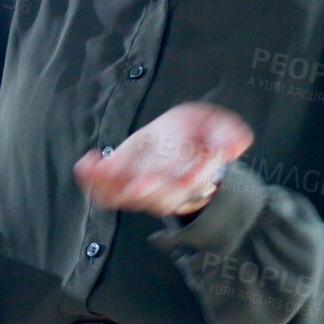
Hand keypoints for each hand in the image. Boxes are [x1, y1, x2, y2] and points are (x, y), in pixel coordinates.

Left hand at [74, 102, 252, 218]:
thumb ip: (227, 133)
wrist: (176, 142)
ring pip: (129, 198)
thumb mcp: (215, 124)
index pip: (194, 181)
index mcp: (192, 175)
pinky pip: (104, 190)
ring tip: (100, 170)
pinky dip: (92, 180)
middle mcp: (166, 187)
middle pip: (162, 198)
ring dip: (113, 188)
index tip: (192, 166)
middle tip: (141, 184)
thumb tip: (236, 143)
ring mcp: (141, 187)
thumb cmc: (195, 133)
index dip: (194, 176)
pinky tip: (86, 162)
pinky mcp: (120, 182)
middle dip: (151, 193)